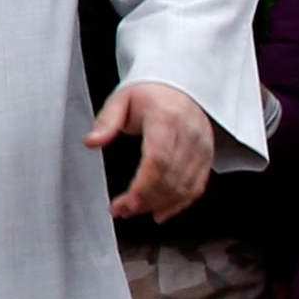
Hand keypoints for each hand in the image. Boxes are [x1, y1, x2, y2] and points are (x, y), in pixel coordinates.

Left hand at [92, 78, 213, 221]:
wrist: (178, 85)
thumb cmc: (149, 94)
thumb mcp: (121, 99)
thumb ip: (106, 121)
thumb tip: (92, 141)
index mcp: (167, 117)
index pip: (159, 159)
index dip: (144, 185)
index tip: (128, 201)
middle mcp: (190, 133)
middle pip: (171, 177)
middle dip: (145, 199)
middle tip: (121, 210)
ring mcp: (202, 146)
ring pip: (185, 186)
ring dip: (158, 205)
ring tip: (132, 211)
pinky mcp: (207, 157)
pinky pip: (197, 186)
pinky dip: (179, 204)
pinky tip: (160, 213)